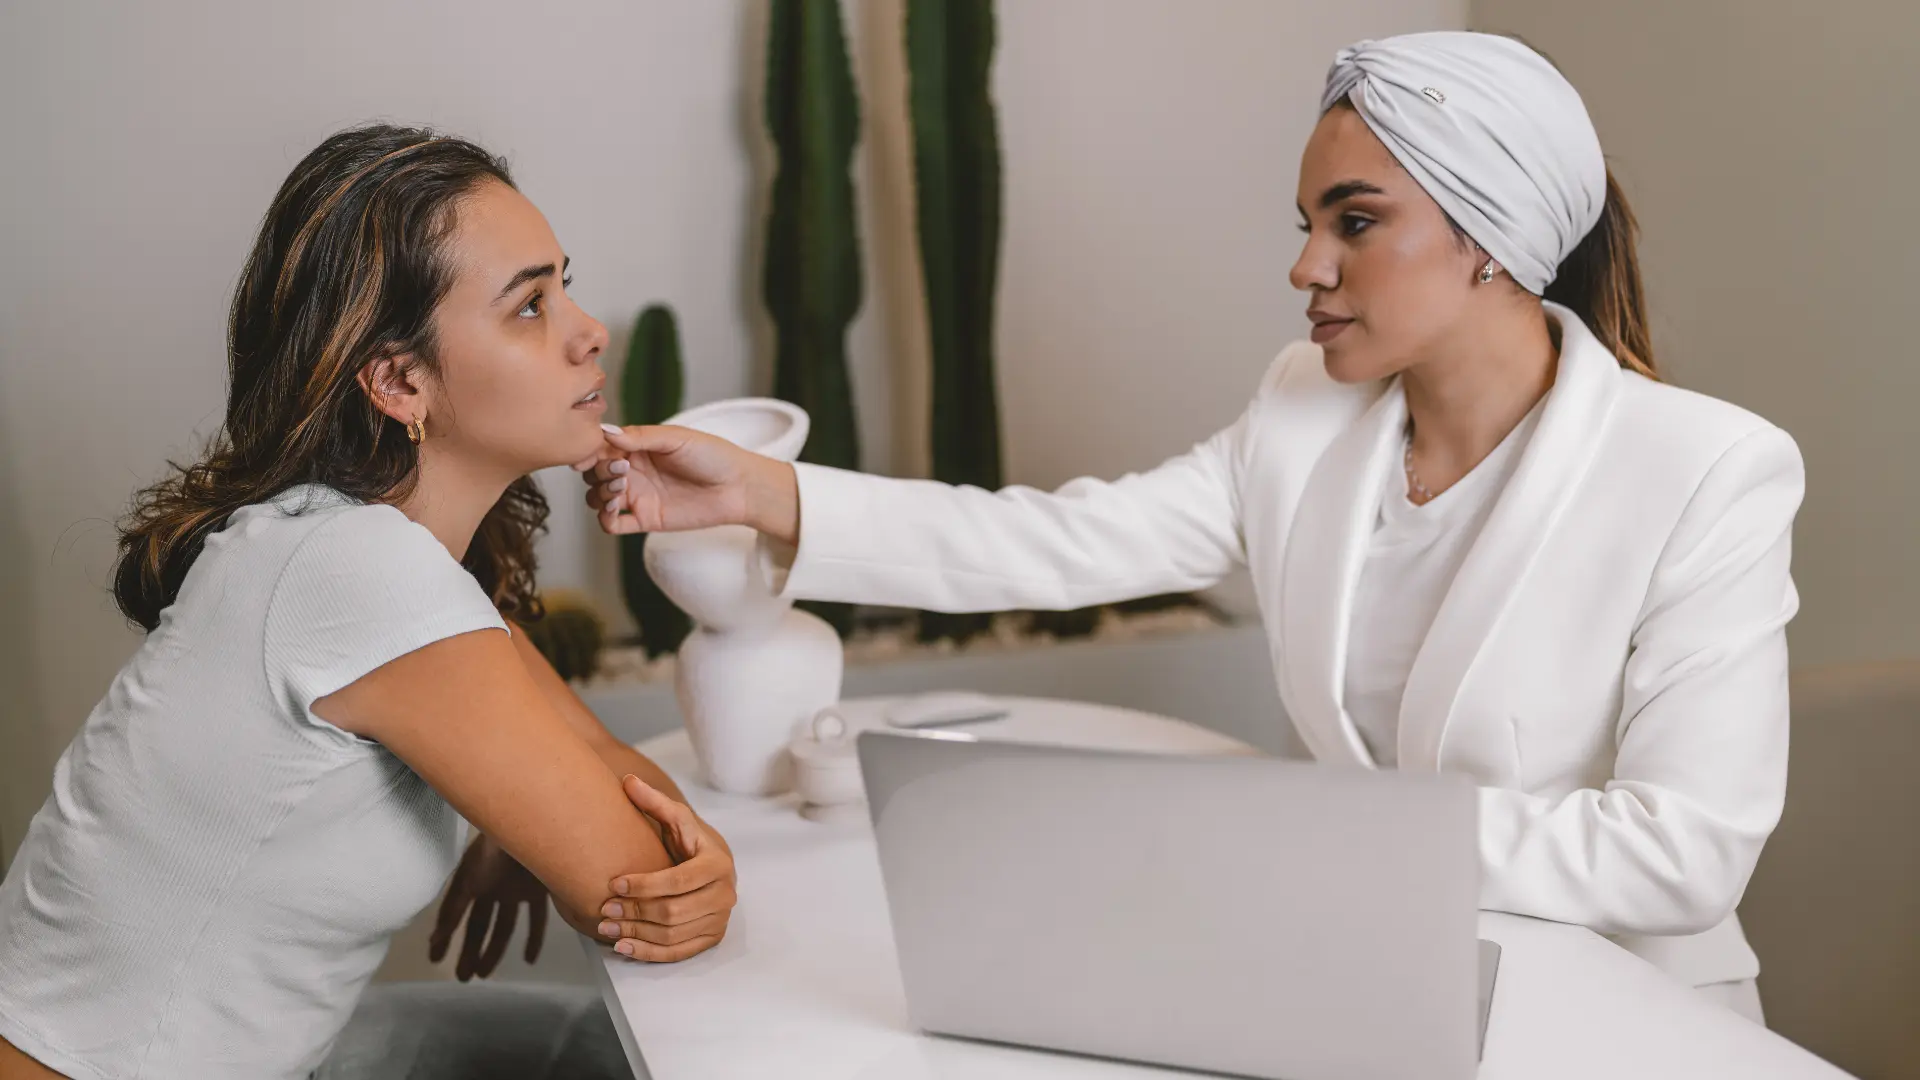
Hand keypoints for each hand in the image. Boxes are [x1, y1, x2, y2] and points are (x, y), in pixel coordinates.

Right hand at [429, 832, 548, 980]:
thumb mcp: (468, 880)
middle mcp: (493, 889)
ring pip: (504, 927)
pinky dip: (534, 940)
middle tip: (462, 977)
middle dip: (469, 951)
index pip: (456, 917)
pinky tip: (529, 960)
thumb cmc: (493, 850)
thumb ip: (452, 910)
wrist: (530, 827)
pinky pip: (537, 920)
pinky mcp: (540, 892)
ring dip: (494, 951)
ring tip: (483, 974)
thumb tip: (433, 940)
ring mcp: (516, 891)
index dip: (445, 938)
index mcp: (472, 882)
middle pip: (479, 927)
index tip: (434, 960)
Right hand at [574, 424, 797, 542]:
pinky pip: (614, 524)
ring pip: (598, 498)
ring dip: (599, 495)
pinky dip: (605, 519)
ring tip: (621, 490)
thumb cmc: (713, 456)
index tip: (588, 456)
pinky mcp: (646, 519)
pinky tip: (615, 511)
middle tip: (620, 471)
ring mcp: (638, 496)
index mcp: (637, 447)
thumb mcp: (676, 438)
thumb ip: (641, 436)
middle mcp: (633, 471)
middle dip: (597, 473)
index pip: (600, 448)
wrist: (739, 487)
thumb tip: (606, 432)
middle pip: (595, 474)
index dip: (589, 452)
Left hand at [595, 774, 738, 962]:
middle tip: (605, 908)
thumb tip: (627, 780)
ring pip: (673, 935)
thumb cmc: (688, 842)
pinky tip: (622, 947)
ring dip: (636, 934)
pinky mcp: (711, 938)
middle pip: (675, 911)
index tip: (615, 883)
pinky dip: (648, 953)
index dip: (646, 884)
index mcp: (718, 863)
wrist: (710, 864)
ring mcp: (720, 919)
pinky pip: (678, 953)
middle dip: (636, 911)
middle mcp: (725, 894)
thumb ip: (653, 802)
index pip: (680, 880)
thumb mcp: (676, 819)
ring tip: (605, 927)